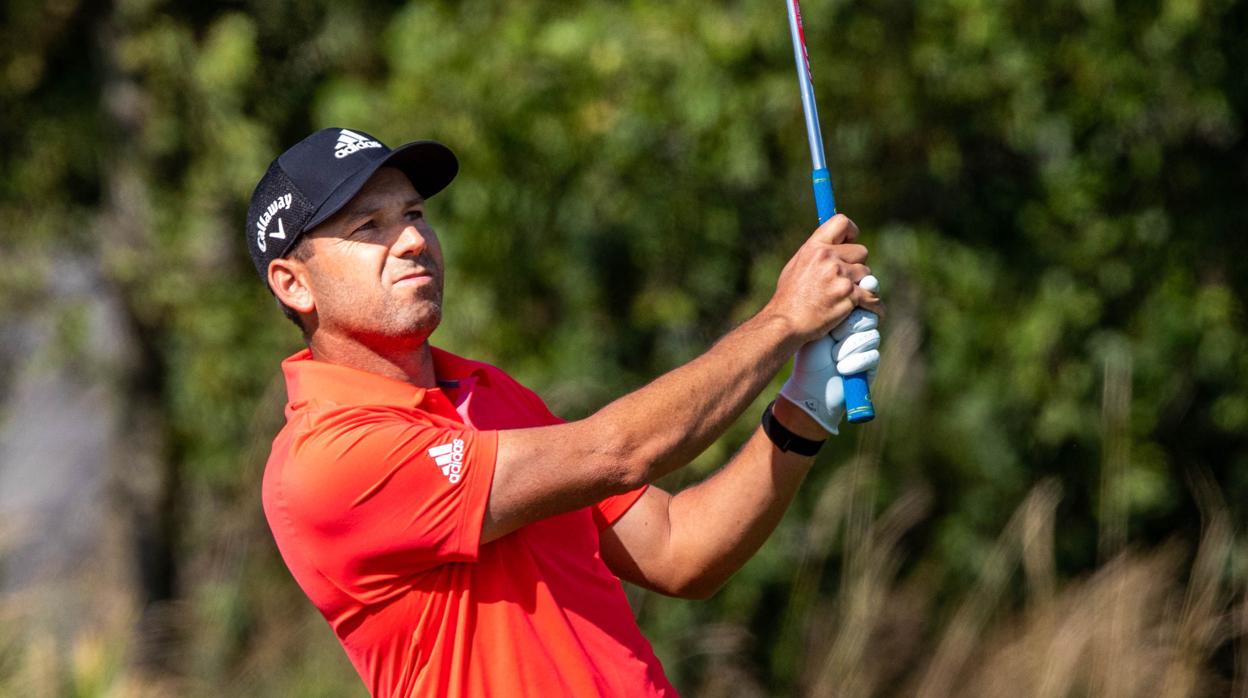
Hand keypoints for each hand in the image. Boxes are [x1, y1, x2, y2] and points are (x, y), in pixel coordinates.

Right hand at [765, 215, 881, 343]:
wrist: (786, 322)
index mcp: (814, 247)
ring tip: (849, 299)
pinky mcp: (849, 295)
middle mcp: (828, 257)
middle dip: (857, 265)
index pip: (841, 222)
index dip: (851, 231)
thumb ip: (816, 255)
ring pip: (867, 275)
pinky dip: (875, 306)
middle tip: (846, 280)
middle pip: (862, 251)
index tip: (851, 242)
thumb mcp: (795, 266)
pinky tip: (874, 310)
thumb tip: (833, 247)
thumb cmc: (788, 298)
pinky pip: (873, 297)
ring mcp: (840, 275)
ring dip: (862, 286)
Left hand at [778, 277, 881, 434]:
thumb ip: (830, 294)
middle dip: (853, 324)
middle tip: (836, 333)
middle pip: (870, 315)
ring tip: (833, 354)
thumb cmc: (808, 348)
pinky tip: (840, 365)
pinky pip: (873, 357)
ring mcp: (867, 347)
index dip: (861, 298)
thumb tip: (846, 271)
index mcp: (849, 312)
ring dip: (849, 346)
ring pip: (872, 336)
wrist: (808, 382)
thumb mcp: (817, 317)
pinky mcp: (871, 365)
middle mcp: (860, 328)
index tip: (851, 300)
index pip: (865, 297)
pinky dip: (855, 362)